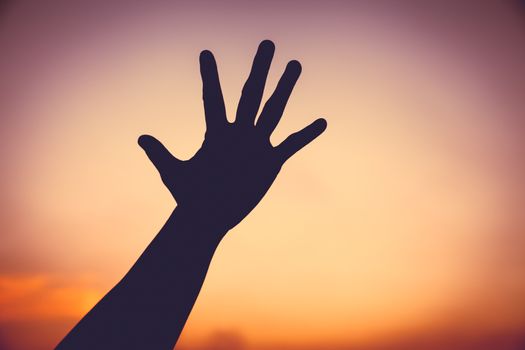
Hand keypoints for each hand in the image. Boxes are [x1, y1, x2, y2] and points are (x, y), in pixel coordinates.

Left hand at [138, 40, 325, 232]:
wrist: (210, 216)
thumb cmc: (190, 196)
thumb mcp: (175, 173)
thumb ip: (161, 154)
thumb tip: (141, 137)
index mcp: (216, 133)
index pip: (213, 99)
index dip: (210, 77)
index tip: (206, 53)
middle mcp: (238, 133)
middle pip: (250, 95)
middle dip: (259, 69)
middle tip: (268, 43)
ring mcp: (256, 145)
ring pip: (273, 111)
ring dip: (285, 89)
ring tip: (295, 65)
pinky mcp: (270, 162)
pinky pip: (291, 144)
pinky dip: (306, 135)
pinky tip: (322, 122)